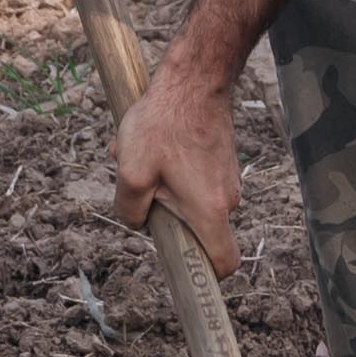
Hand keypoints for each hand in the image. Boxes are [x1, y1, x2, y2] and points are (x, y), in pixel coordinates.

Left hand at [110, 58, 243, 278]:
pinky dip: (173, 171)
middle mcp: (227, 200)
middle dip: (167, 217)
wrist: (194, 80)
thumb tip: (137, 222)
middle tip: (144, 187)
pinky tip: (155, 144)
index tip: (184, 270)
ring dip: (165, 188)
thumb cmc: (163, 123)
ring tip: (145, 157)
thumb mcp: (131, 171)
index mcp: (209, 211)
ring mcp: (227, 181)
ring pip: (192, 202)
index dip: (206, 277)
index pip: (224, 264)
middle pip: (198, 231)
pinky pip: (195, 181)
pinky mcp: (221, 163)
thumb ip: (129, 210)